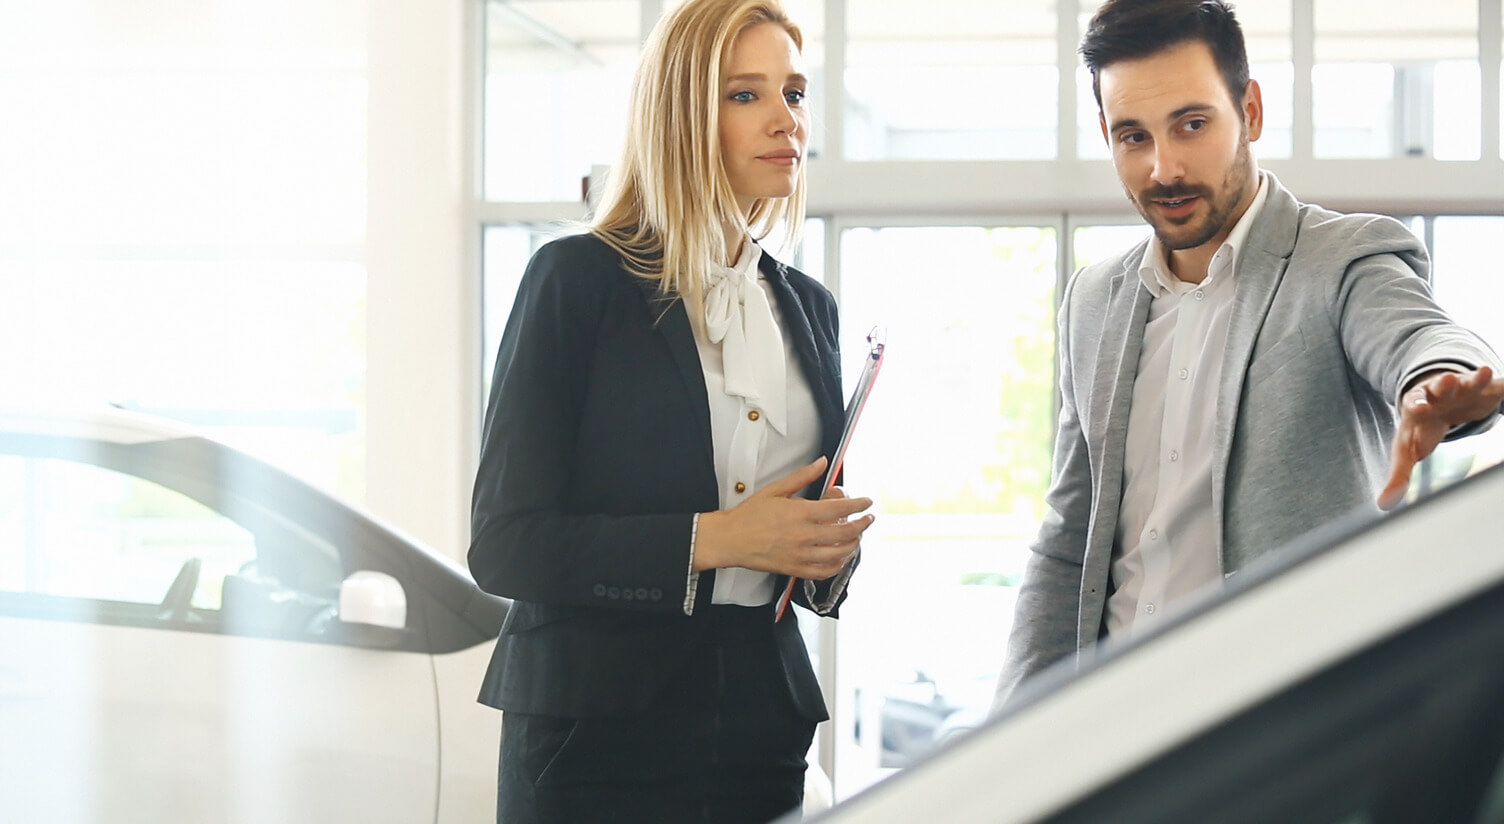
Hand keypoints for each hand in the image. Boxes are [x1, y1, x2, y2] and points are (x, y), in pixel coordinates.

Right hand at [694, 456, 874, 578]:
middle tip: (867, 519)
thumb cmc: (749, 516)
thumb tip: (821, 464)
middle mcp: (804, 536)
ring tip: (857, 537)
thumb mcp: (776, 489)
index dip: (858, 504)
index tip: (865, 502)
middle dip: (862, 525)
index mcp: (800, 513)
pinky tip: (841, 557)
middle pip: (846, 532)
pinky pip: (824, 571)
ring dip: (854, 544)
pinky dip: (838, 565)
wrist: (730, 539)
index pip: (840, 509)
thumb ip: (802, 476)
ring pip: (839, 553)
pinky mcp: (795, 569)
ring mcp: (801, 555)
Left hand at [1378, 366, 1503, 509]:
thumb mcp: (1407, 450)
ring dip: (1473, 378)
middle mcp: (1436, 393)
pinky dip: (1496, 382)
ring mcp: (1459, 388)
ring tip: (1485, 373)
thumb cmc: (1419, 429)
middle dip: (1443, 384)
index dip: (1417, 405)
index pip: (1413, 404)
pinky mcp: (1479, 389)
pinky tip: (1500, 379)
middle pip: (1438, 387)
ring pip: (1466, 381)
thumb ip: (1398, 475)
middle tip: (1448, 380)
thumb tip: (1384, 504)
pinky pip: (1489, 384)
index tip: (1420, 408)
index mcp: (1416, 406)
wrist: (1436, 404)